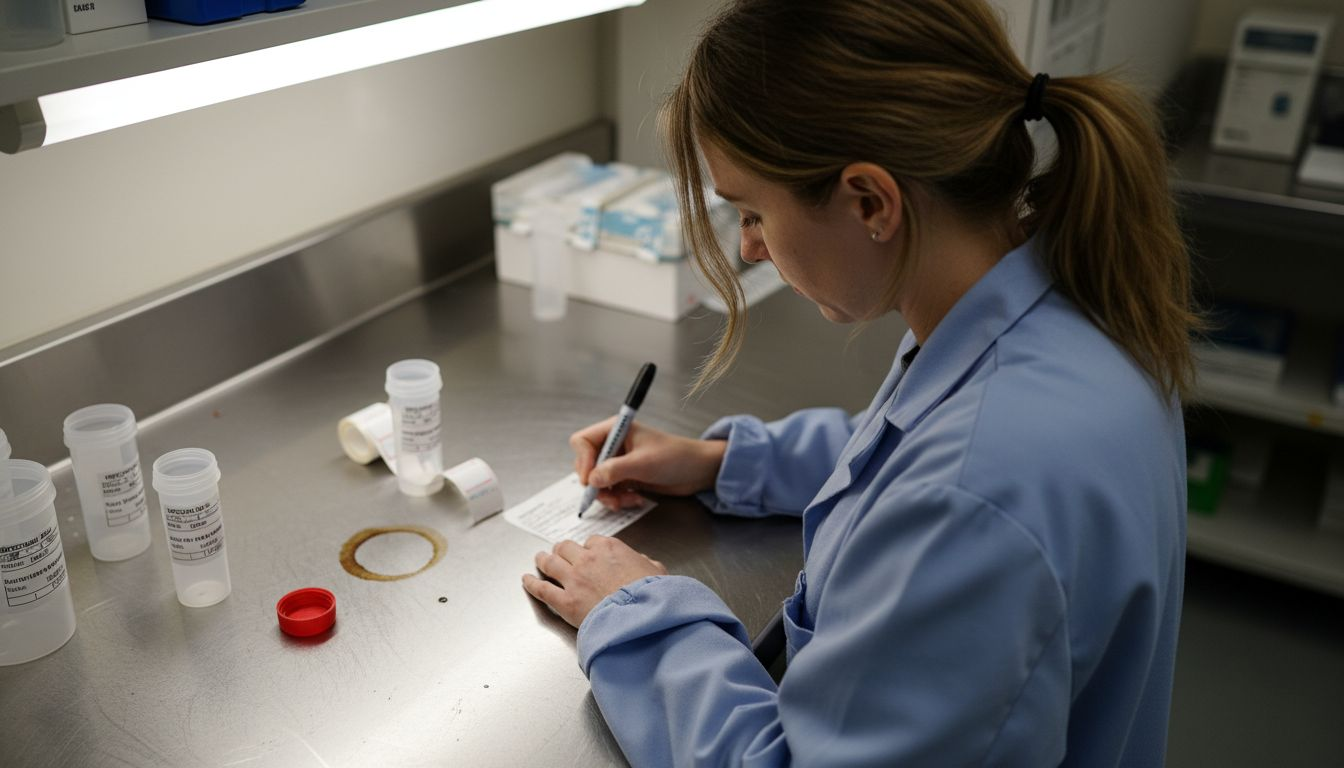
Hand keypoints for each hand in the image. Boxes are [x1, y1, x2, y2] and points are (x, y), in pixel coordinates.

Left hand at [522, 536, 668, 627]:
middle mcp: (587, 559)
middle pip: (566, 547)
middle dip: (562, 549)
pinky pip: (542, 589)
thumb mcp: (657, 571)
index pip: (592, 541)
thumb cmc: (651, 595)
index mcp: (610, 548)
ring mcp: (573, 579)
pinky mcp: (565, 601)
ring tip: (539, 558)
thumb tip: (644, 562)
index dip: (589, 548)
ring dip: (543, 559)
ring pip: (550, 562)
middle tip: (558, 551)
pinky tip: (526, 580)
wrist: (641, 616)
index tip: (588, 552)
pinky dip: (531, 583)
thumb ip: (645, 563)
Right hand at [570, 418, 725, 509]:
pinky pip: (609, 491)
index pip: (582, 442)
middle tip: (610, 497)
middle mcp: (613, 445)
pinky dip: (618, 499)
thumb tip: (591, 481)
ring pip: (596, 482)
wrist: (698, 471)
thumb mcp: (643, 463)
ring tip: (627, 501)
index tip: (591, 480)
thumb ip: (615, 470)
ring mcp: (619, 462)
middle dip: (596, 484)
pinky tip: (635, 500)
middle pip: (586, 465)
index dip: (583, 461)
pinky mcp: (625, 477)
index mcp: (615, 430)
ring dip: (608, 496)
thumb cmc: (675, 457)